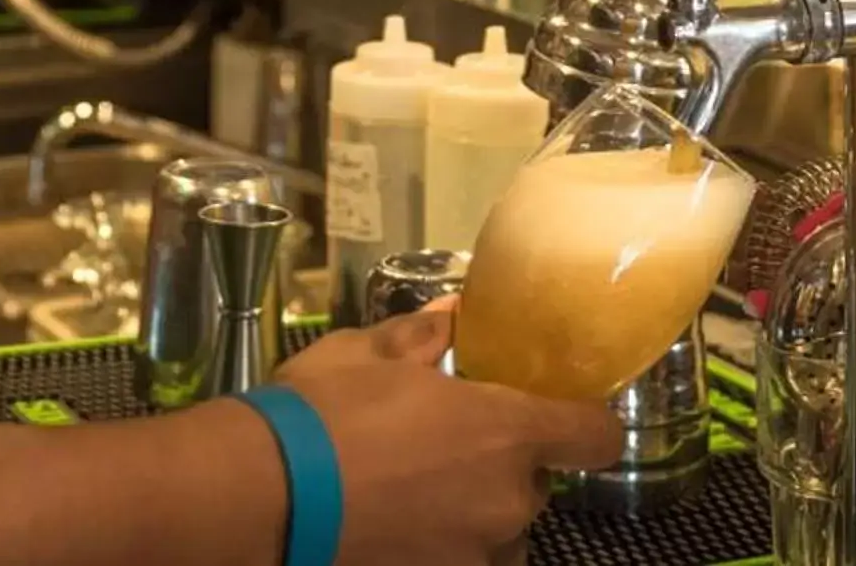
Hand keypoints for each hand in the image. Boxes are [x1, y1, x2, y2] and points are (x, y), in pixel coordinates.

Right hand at [275, 309, 621, 565]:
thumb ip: (422, 336)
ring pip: (499, 535)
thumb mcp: (366, 352)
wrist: (262, 496)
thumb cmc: (321, 411)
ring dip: (476, 516)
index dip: (587, 422)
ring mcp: (472, 556)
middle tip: (449, 448)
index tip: (568, 414)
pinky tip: (396, 527)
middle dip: (503, 469)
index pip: (592, 434)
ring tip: (418, 496)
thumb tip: (453, 314)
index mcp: (504, 432)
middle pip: (534, 487)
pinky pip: (460, 562)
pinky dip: (440, 546)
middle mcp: (505, 502)